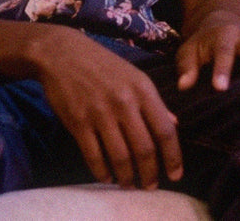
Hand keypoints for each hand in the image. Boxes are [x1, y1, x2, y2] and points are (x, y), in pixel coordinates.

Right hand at [34, 30, 181, 189]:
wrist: (63, 54)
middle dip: (150, 173)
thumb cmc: (104, 65)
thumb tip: (174, 123)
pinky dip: (102, 172)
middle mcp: (125, 103)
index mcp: (143, 90)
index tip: (176, 174)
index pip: (165, 130)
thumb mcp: (135, 76)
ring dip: (127, 177)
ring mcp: (100, 113)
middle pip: (144, 148)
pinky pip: (93, 155)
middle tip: (150, 186)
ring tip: (129, 184)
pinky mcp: (77, 122)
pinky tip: (107, 177)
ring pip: (120, 156)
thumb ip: (154, 102)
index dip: (173, 156)